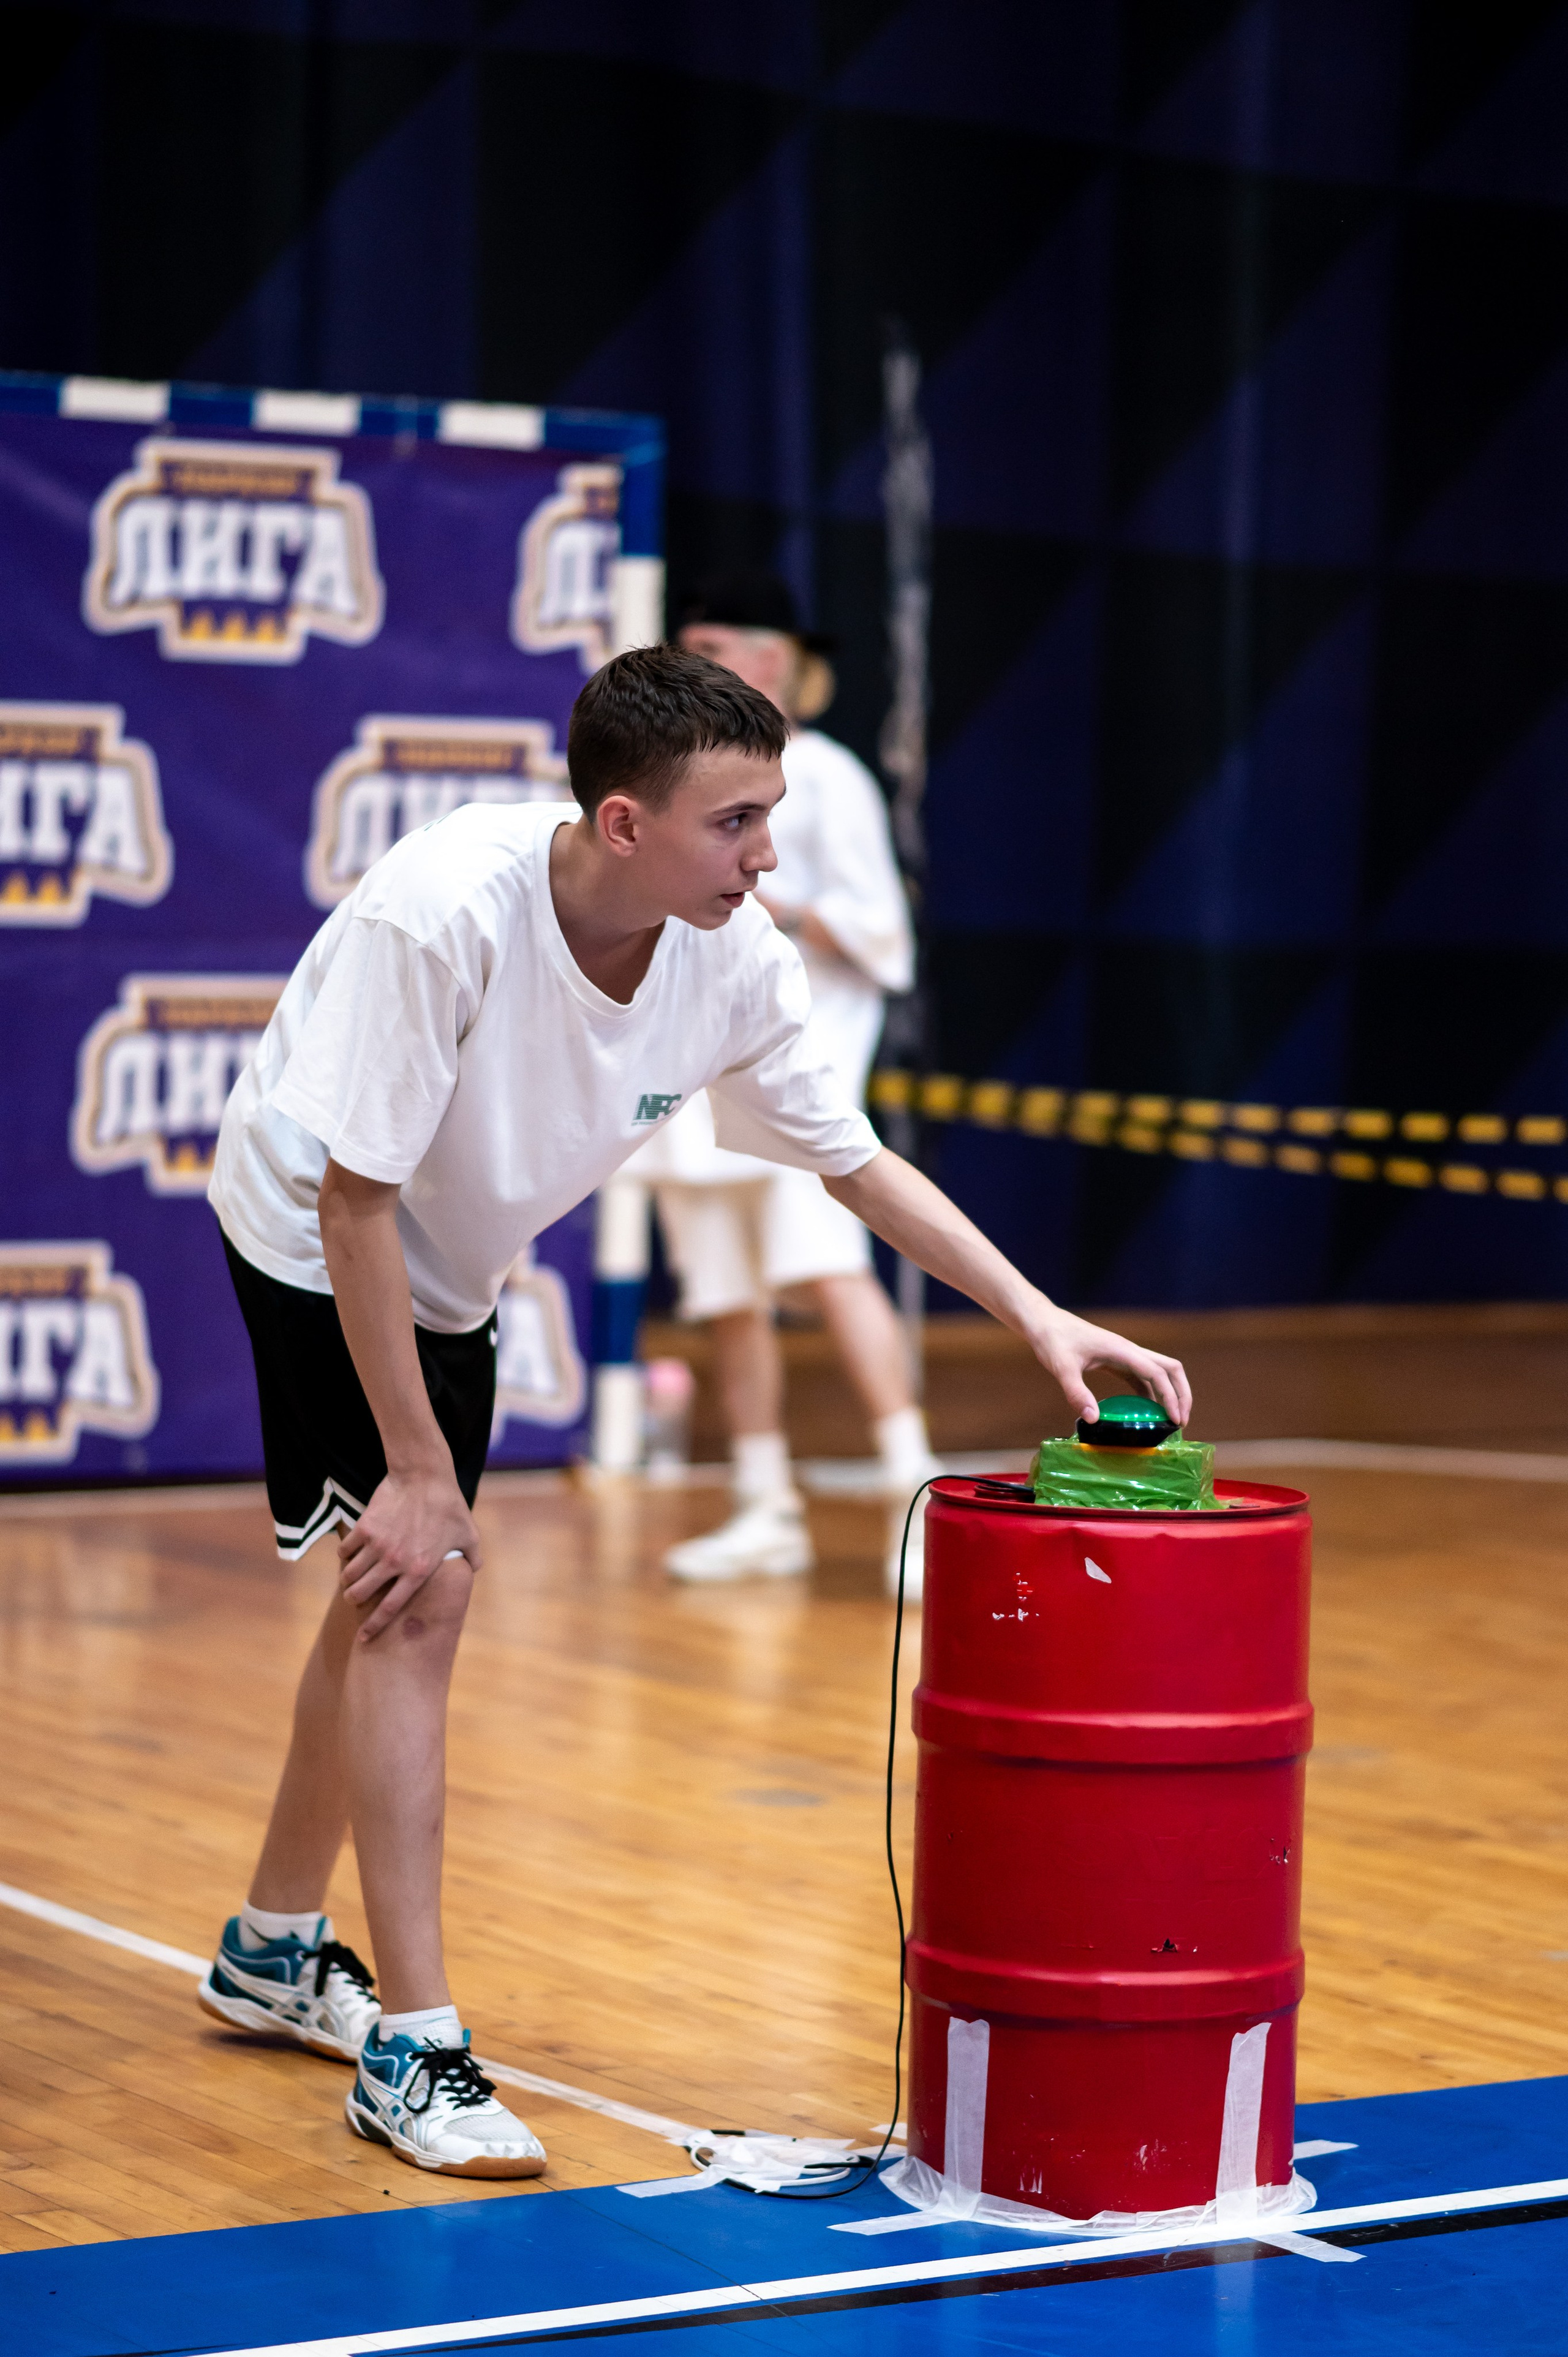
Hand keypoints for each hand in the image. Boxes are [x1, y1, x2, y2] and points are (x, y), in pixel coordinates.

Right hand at [337, 1466, 482, 1641]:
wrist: (424, 1476)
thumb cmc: (450, 1506)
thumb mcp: (469, 1534)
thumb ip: (472, 1556)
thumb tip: (475, 1569)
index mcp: (419, 1571)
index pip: (390, 1608)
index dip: (374, 1627)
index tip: (364, 1638)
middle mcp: (395, 1562)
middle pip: (361, 1594)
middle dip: (354, 1601)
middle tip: (354, 1598)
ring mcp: (377, 1545)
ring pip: (350, 1575)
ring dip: (348, 1580)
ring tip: (350, 1579)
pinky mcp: (365, 1528)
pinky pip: (346, 1550)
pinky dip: (345, 1555)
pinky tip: (350, 1553)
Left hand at [1027, 1305, 1191, 1430]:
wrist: (1044, 1322)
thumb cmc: (1053, 1340)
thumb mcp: (1062, 1367)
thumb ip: (1076, 1393)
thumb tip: (1093, 1420)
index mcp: (1122, 1350)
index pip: (1158, 1373)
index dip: (1171, 1397)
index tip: (1175, 1420)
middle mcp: (1129, 1351)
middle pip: (1170, 1369)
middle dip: (1181, 1394)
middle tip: (1181, 1422)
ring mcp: (1124, 1355)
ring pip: (1160, 1372)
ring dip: (1170, 1393)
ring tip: (1170, 1421)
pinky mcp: (1116, 1360)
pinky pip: (1142, 1377)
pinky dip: (1151, 1393)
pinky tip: (1147, 1412)